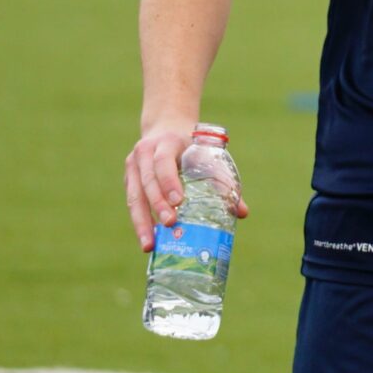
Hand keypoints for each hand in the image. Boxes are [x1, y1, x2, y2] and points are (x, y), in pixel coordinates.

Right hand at [125, 119, 246, 252]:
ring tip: (149, 246)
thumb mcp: (207, 155)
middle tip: (170, 224)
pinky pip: (132, 201)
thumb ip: (223, 181)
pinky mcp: (129, 178)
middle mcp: (145, 153)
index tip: (178, 202)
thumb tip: (242, 213)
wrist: (165, 127)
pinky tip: (148, 238)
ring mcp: (133, 166)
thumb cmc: (192, 146)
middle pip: (148, 181)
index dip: (169, 182)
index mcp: (166, 143)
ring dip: (142, 222)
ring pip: (134, 196)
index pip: (163, 162)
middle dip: (158, 205)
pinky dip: (140, 220)